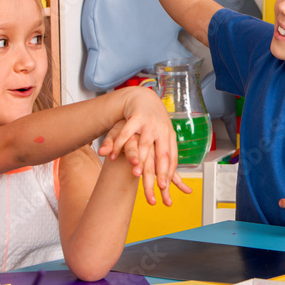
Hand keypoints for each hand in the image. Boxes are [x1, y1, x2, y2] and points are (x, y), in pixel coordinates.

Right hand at [98, 88, 191, 205]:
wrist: (143, 97)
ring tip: (136, 175)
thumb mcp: (161, 136)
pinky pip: (126, 133)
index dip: (168, 173)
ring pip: (145, 144)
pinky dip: (119, 145)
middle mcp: (162, 131)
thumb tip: (171, 179)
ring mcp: (150, 123)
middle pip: (162, 155)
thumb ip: (162, 156)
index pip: (171, 158)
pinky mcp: (136, 117)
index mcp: (169, 137)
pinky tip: (113, 156)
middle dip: (160, 172)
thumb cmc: (153, 121)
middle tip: (159, 187)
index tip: (164, 187)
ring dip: (140, 160)